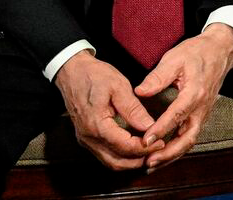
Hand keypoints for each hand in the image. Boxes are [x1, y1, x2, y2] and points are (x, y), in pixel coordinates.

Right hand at [52, 50, 164, 170]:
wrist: (71, 71)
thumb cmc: (94, 75)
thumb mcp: (118, 86)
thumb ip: (133, 109)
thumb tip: (150, 126)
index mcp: (96, 124)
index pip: (125, 146)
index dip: (145, 148)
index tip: (161, 142)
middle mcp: (88, 137)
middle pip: (116, 162)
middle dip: (139, 160)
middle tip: (158, 150)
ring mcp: (85, 139)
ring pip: (110, 162)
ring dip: (130, 162)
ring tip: (149, 152)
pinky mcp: (86, 137)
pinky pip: (104, 154)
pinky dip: (121, 156)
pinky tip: (134, 149)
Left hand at [137, 23, 232, 170]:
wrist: (220, 51)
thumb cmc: (197, 53)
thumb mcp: (175, 58)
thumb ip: (157, 77)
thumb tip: (140, 92)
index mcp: (194, 92)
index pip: (177, 115)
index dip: (160, 130)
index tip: (145, 141)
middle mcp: (201, 107)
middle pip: (187, 137)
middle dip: (168, 153)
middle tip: (149, 162)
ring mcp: (203, 113)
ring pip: (189, 140)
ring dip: (172, 155)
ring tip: (152, 163)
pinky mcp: (201, 115)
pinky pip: (190, 136)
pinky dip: (177, 149)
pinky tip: (163, 154)